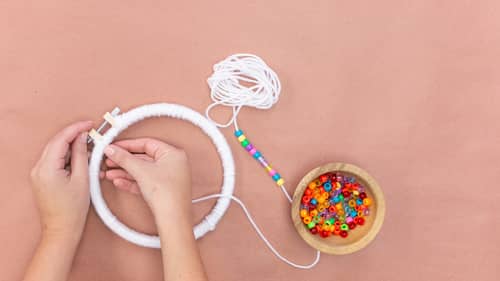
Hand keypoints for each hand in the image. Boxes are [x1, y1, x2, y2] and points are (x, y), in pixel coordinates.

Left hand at [30, 121, 92, 239]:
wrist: (62, 229)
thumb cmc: (72, 209)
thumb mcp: (83, 179)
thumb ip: (82, 155)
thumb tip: (82, 139)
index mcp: (47, 168)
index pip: (61, 140)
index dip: (76, 129)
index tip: (89, 124)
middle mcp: (38, 169)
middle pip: (57, 143)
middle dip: (74, 136)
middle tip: (91, 133)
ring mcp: (38, 173)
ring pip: (56, 151)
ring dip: (72, 147)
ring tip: (89, 149)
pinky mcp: (42, 177)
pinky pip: (55, 160)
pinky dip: (68, 156)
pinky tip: (81, 159)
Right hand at [103, 138, 191, 218]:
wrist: (172, 218)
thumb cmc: (166, 193)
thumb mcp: (141, 171)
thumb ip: (124, 158)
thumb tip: (112, 149)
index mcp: (173, 153)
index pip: (147, 143)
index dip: (128, 145)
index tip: (114, 147)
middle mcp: (173, 163)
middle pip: (143, 158)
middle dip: (124, 161)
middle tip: (109, 160)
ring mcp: (168, 177)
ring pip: (142, 171)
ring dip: (125, 172)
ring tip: (109, 173)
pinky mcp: (163, 190)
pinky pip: (145, 181)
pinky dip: (132, 182)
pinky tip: (118, 182)